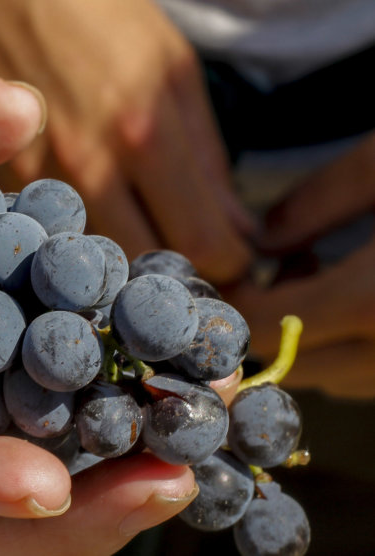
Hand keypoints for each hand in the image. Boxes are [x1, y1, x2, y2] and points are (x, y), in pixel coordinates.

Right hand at [0, 0, 254, 282]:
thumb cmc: (91, 6)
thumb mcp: (171, 63)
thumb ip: (207, 156)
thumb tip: (236, 231)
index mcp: (143, 130)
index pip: (202, 245)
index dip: (226, 263)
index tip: (227, 256)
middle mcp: (85, 167)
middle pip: (143, 272)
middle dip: (169, 276)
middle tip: (175, 254)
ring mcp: (33, 180)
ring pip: (89, 265)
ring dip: (115, 265)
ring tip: (126, 235)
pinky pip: (44, 238)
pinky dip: (65, 241)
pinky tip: (74, 215)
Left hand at [224, 133, 374, 397]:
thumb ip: (314, 203)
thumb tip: (263, 239)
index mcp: (372, 301)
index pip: (259, 326)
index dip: (228, 299)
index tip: (219, 264)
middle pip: (290, 360)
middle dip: (264, 319)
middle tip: (260, 266)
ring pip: (334, 376)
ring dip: (306, 336)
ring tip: (311, 271)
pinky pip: (370, 374)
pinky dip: (349, 344)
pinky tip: (357, 292)